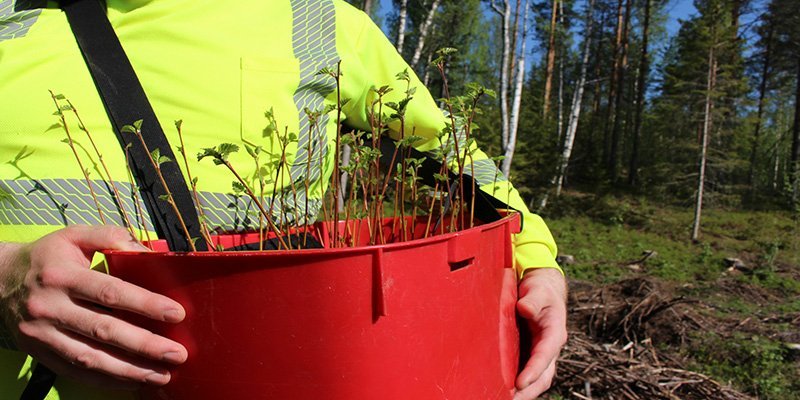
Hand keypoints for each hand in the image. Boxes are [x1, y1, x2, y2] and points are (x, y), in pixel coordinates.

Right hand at [0, 225, 187, 389]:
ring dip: (129, 370)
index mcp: (62, 275)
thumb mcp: (75, 236)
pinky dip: (106, 380)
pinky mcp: (39, 353)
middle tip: (176, 353)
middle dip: (144, 344)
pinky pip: (76, 371)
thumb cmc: (47, 257)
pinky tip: (132, 381)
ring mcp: (42, 334)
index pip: (109, 292)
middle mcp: (50, 306)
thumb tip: (149, 252)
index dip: (144, 304)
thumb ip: (111, 237)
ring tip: (161, 374)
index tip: (176, 313)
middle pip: (103, 330)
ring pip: (90, 357)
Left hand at [514, 267, 567, 399]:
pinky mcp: (530, 355)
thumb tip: (525, 308)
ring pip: (536, 379)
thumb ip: (533, 300)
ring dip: (523, 392)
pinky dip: (518, 385)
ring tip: (504, 399)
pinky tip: (502, 390)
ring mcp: (540, 354)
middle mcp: (549, 348)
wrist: (542, 291)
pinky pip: (526, 373)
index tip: (520, 383)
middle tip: (510, 399)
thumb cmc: (540, 290)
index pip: (545, 355)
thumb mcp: (538, 290)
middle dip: (528, 391)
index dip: (533, 370)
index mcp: (554, 332)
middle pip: (543, 376)